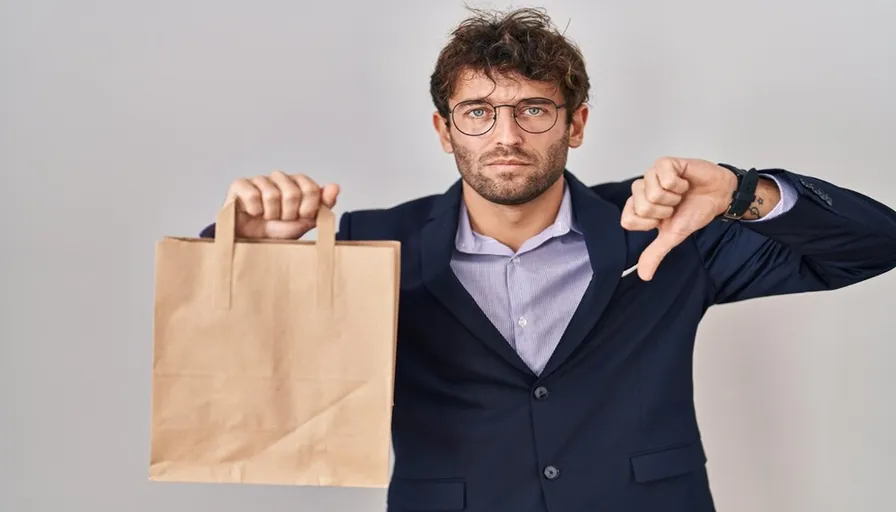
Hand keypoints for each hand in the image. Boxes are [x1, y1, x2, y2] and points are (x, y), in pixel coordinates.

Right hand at [225, 171, 339, 238]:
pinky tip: (252, 213)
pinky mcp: (240, 184)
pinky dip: (254, 210)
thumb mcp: (305, 222)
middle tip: (281, 220)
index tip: (302, 217)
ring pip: (272, 194)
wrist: (252, 243)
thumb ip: (322, 205)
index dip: (308, 209)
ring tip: (266, 218)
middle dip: (288, 214)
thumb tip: (335, 187)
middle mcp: (279, 177)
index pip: (311, 188)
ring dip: (270, 214)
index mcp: (297, 183)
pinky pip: (252, 195)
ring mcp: (259, 179)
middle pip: (292, 192)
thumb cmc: (278, 231)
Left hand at [620, 157, 737, 280]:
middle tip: (675, 205)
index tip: (664, 219)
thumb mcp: (673, 236)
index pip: (628, 220)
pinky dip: (680, 184)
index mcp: (638, 207)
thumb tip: (644, 275)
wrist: (719, 196)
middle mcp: (641, 189)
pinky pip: (665, 178)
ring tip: (680, 194)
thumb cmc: (694, 211)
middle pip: (641, 207)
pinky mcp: (665, 163)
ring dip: (674, 197)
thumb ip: (656, 253)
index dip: (650, 223)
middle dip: (665, 210)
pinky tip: (684, 182)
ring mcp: (651, 174)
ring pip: (653, 193)